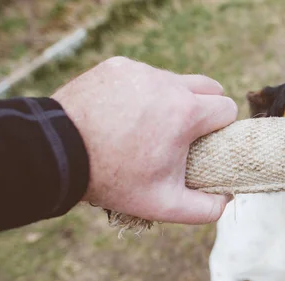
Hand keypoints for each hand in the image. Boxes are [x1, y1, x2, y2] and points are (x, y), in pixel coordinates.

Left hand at [52, 56, 237, 223]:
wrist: (58, 153)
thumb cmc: (113, 180)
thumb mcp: (164, 205)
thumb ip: (206, 209)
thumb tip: (226, 199)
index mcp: (185, 112)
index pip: (226, 108)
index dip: (222, 128)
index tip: (208, 143)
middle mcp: (167, 83)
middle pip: (208, 86)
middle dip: (207, 107)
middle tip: (187, 133)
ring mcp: (140, 71)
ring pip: (174, 80)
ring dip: (173, 100)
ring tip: (151, 126)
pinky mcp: (117, 66)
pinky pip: (143, 76)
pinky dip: (143, 93)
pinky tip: (126, 114)